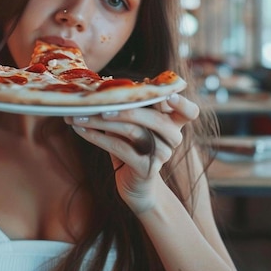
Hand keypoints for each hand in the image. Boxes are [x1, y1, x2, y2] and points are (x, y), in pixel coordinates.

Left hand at [64, 93, 199, 213]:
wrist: (134, 185)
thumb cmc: (132, 147)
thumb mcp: (132, 124)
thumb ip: (129, 106)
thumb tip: (104, 85)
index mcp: (173, 123)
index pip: (189, 111)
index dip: (182, 103)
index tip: (168, 96)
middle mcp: (172, 138)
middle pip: (156, 119)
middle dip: (127, 109)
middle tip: (100, 104)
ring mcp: (161, 155)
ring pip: (133, 132)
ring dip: (102, 121)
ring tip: (80, 116)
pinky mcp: (145, 169)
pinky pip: (120, 148)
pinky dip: (97, 137)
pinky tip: (81, 130)